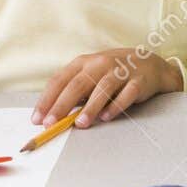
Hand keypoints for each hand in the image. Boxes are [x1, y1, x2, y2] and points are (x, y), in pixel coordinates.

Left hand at [33, 48, 182, 126]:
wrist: (148, 64)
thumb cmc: (112, 73)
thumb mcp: (90, 76)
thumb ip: (74, 93)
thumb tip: (53, 115)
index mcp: (83, 63)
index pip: (60, 80)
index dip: (47, 100)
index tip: (38, 118)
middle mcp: (100, 64)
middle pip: (78, 84)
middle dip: (62, 105)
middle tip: (52, 123)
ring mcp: (120, 71)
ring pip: (103, 88)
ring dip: (90, 107)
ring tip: (80, 124)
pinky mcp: (138, 81)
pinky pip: (127, 93)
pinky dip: (116, 105)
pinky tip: (107, 117)